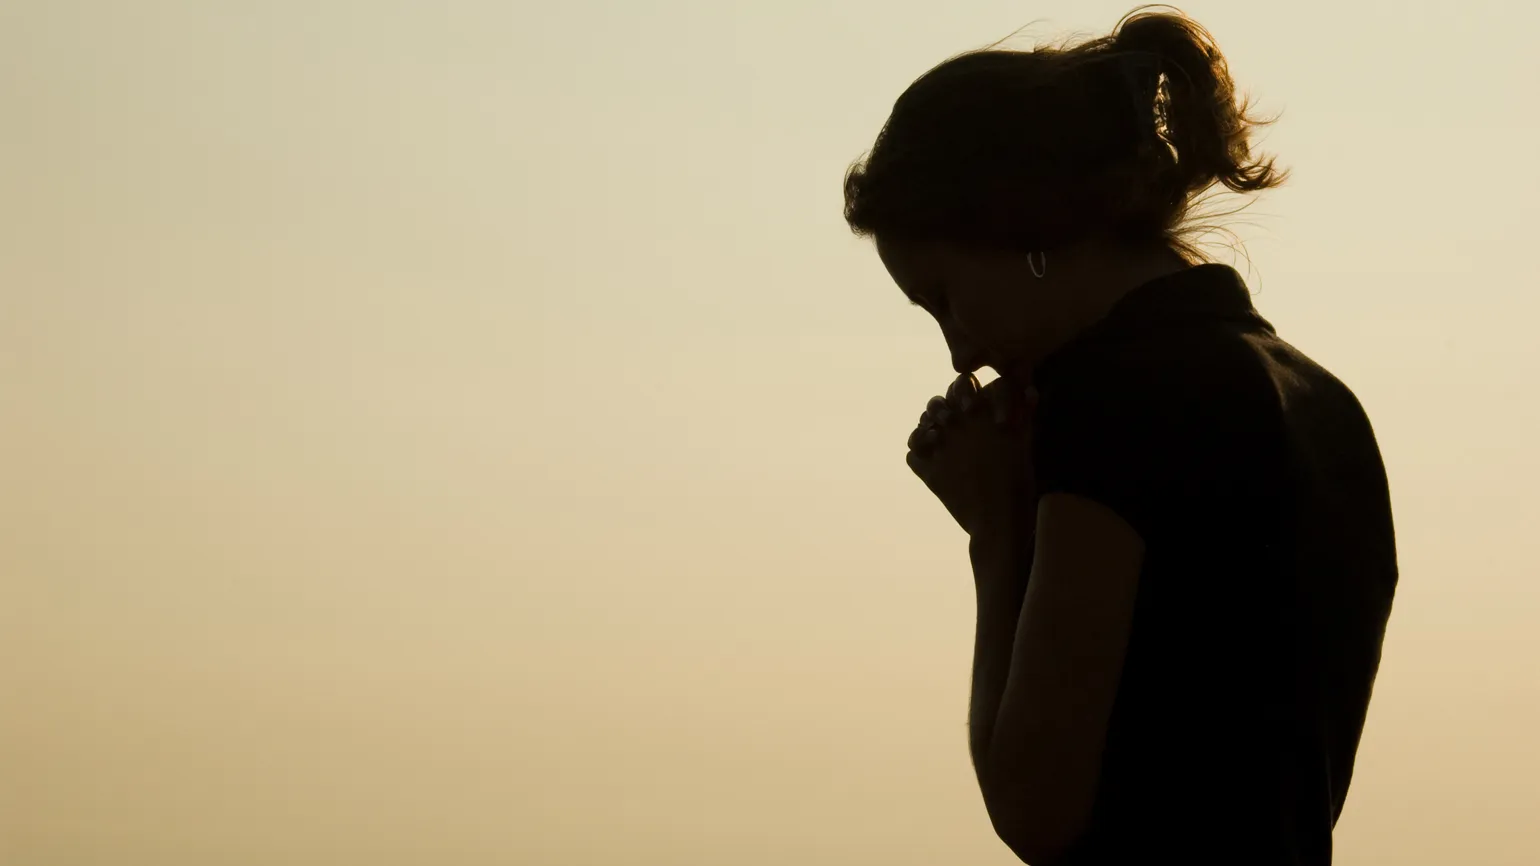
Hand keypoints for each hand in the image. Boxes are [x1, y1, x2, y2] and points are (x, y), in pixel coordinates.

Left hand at [906, 373, 1038, 537]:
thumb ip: (1023, 413)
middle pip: (936, 403)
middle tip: (950, 423)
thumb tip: (1028, 390)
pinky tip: (932, 461)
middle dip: (941, 411)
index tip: (968, 404)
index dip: (962, 391)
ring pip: (921, 426)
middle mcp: (955, 423)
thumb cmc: (1017, 479)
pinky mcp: (927, 470)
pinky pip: (912, 453)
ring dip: (928, 430)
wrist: (999, 518)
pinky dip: (920, 455)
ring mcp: (938, 445)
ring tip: (939, 441)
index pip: (961, 383)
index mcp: (979, 411)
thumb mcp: (1023, 442)